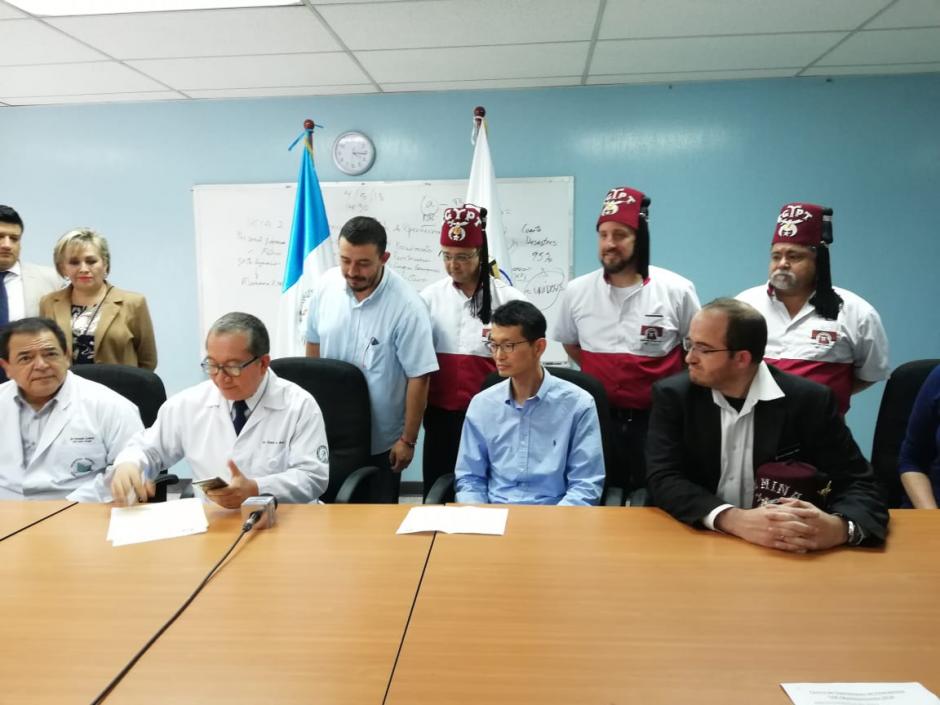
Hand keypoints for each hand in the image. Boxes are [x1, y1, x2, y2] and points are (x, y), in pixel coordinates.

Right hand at [111, 463, 153, 505]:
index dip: (141, 492)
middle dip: (132, 497)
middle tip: (136, 503)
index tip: (144, 498)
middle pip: (127, 488)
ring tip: (128, 504)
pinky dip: (117, 498)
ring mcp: (117, 479)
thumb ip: (148, 485)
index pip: (137, 483)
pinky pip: (113, 491)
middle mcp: (124, 475)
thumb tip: (152, 494)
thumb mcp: (143, 477)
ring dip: (124, 499)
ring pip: (119, 490)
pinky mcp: (112, 483)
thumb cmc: (135, 474)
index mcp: (133, 472)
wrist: (125, 466)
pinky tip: (121, 502)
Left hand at [205, 460, 258, 508]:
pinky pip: (226, 506)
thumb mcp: (238, 474)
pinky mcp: (236, 505)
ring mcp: (236, 502)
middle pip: (221, 498)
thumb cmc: (244, 482)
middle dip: (212, 497)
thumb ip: (232, 467)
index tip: (208, 491)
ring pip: (223, 503)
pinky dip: (220, 504)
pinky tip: (215, 500)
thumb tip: (228, 460)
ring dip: (215, 500)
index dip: (215, 492)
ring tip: (209, 496)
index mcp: (236, 488)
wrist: (253, 490)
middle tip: (206, 493)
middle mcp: (236, 496)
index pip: (223, 491)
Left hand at [389, 439, 414, 472]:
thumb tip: (392, 462)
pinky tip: (402, 463)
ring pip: (405, 467)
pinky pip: (408, 464)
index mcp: (400, 460)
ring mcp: (409, 460)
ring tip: (398, 466)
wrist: (407, 441)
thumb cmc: (400, 445)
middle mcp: (405, 461)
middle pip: (401, 469)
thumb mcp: (393, 451)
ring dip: (401, 468)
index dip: (393, 469)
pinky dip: (405, 465)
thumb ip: (391, 458)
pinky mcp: (411, 458)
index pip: (396, 468)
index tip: (391, 468)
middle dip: (397, 470)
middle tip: (394, 469)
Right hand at [716, 500, 848, 552]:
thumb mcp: (768, 508)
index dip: (805, 513)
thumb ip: (783, 507)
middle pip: (793, 526)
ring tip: (813, 543)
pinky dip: (793, 548)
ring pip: (790, 537)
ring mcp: (772, 533)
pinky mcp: (768, 542)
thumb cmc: (755, 515)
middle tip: (817, 530)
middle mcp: (774, 522)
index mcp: (774, 513)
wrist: (740, 522)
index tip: (816, 514)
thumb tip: (796, 503)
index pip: (793, 512)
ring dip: (803, 541)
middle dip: (806, 528)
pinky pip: (783, 546)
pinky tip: (801, 550)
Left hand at [770, 498, 849, 550]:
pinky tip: (779, 543)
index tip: (767, 507)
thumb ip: (796, 503)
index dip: (778, 509)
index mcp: (808, 514)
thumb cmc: (820, 517)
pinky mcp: (812, 545)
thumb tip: (781, 499)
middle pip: (791, 521)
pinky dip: (789, 544)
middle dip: (777, 519)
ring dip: (781, 532)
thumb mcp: (810, 507)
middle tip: (765, 517)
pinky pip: (799, 545)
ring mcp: (811, 535)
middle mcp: (809, 524)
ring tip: (769, 530)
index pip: (791, 510)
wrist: (837, 530)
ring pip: (794, 534)